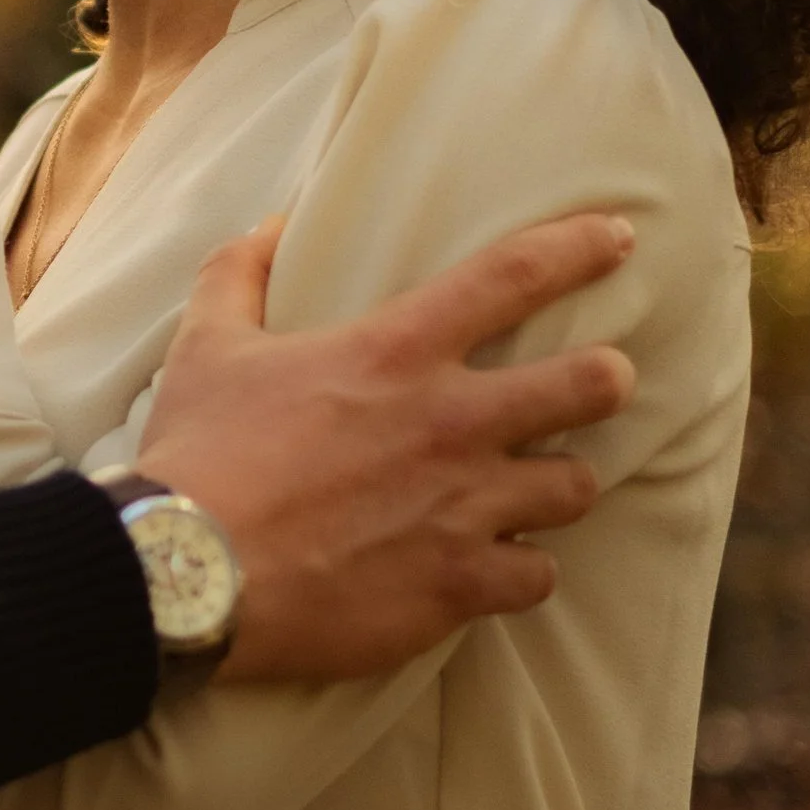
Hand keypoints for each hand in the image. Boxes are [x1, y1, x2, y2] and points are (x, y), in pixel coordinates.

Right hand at [138, 213, 638, 682]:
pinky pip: (536, 577)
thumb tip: (270, 224)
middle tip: (599, 383)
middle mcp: (449, 423)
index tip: (621, 238)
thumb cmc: (198, 454)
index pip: (513, 275)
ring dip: (560, 484)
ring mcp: (462, 509)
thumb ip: (240, 272)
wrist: (188, 574)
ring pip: (575, 488)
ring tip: (540, 488)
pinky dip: (522, 572)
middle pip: (589, 385)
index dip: (579, 246)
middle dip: (607, 379)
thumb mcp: (206, 344)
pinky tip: (498, 568)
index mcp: (396, 352)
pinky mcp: (456, 585)